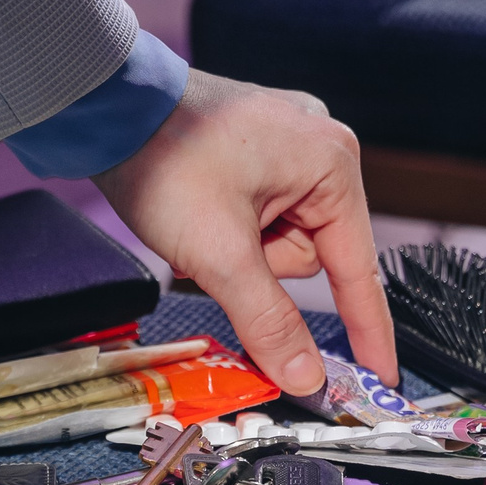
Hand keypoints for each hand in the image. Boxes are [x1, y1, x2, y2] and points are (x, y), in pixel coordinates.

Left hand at [94, 69, 398, 397]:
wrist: (103, 109)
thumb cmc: (164, 160)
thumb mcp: (220, 255)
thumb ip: (269, 322)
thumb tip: (306, 375)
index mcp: (330, 163)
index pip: (358, 268)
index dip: (369, 330)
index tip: (382, 375)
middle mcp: (318, 146)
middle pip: (309, 255)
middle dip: (258, 266)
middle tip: (215, 247)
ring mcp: (285, 143)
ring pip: (278, 240)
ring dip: (238, 250)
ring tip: (198, 220)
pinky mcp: (254, 148)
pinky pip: (258, 215)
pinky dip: (228, 230)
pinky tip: (198, 210)